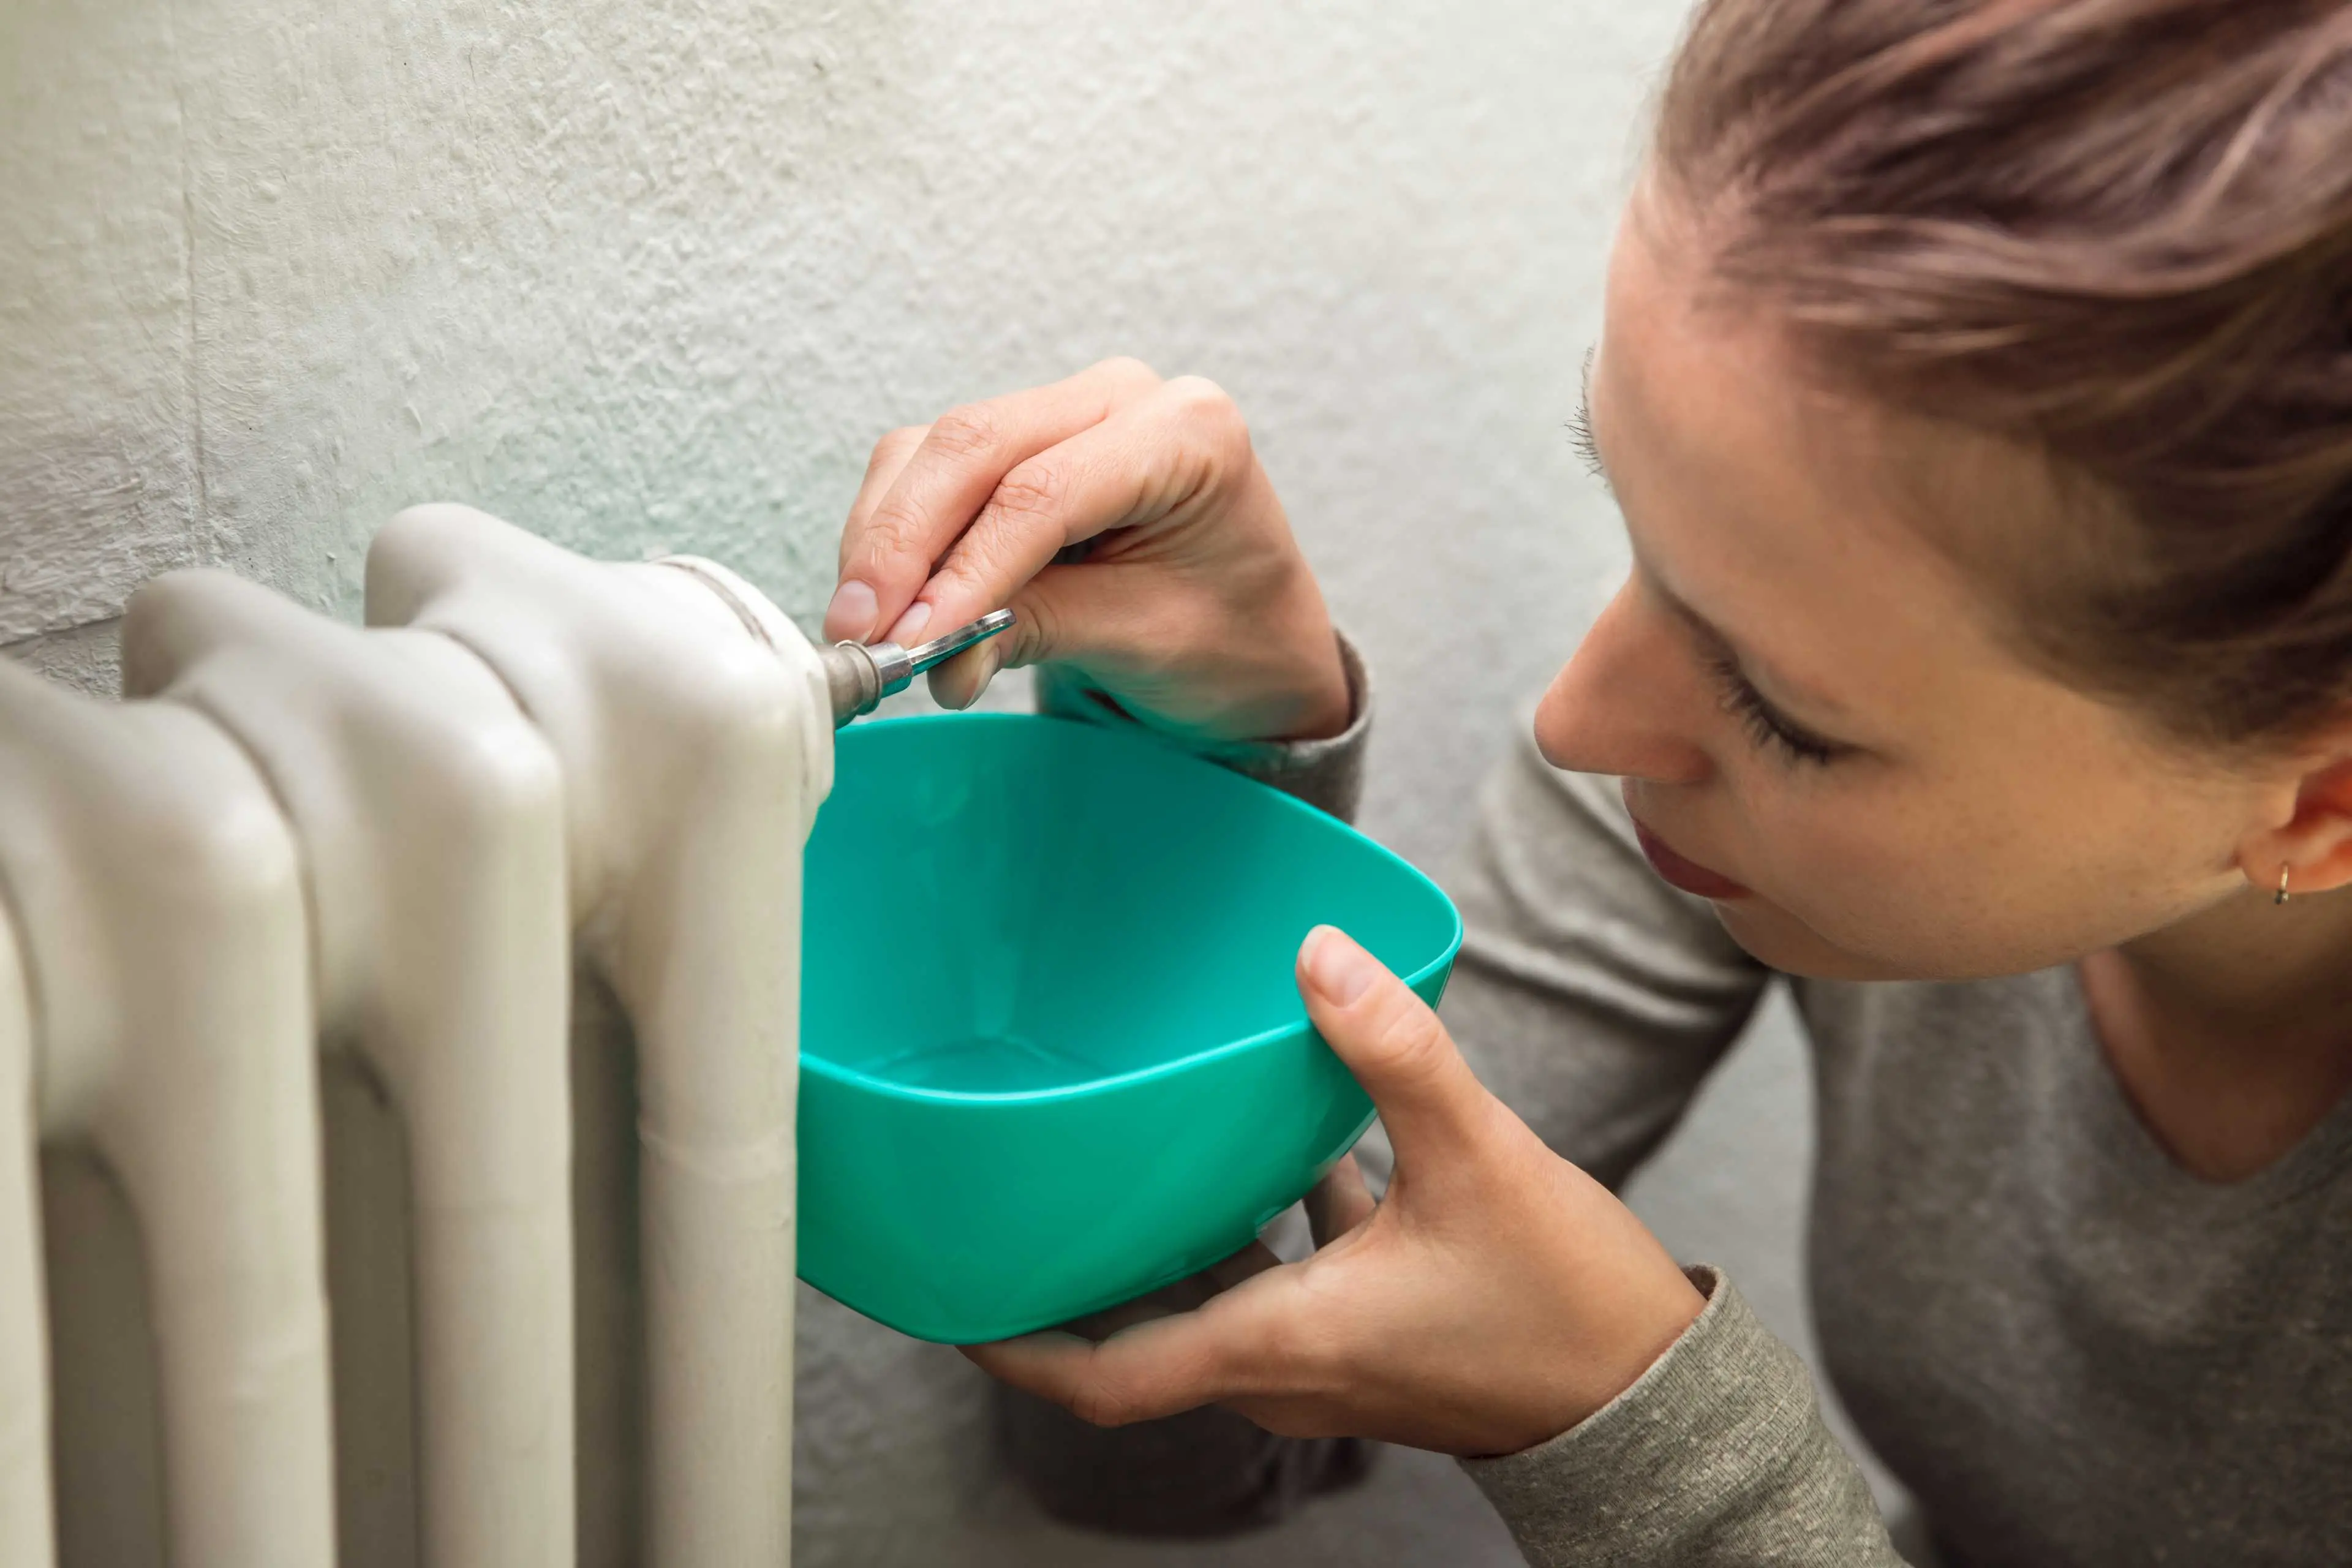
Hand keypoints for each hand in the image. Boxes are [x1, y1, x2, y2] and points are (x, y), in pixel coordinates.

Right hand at [825, 358, 1349, 742]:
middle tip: (862, 634)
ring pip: (934, 453)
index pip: (1042, 489)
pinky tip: (897, 606)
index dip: (965, 568)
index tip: (913, 640)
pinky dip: (899, 540)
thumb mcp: (1144, 640)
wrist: (1261, 646)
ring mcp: (1067, 413)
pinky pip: (933, 474)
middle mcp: (1122, 398)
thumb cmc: (1234, 640)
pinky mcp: (1022, 447)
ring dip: (888, 543)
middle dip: (902, 546)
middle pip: (972, 447)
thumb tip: (926, 647)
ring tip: (877, 637)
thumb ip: (1034, 629)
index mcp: (1186, 430)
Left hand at [962, 927, 1707, 1456]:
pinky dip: (1251, 1222)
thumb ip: (1395, 1052)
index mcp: (1284, 1345)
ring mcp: (1325, 1358)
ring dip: (1161, 1240)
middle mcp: (1285, 1368)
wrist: (1652, 1399)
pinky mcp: (1368, 1332)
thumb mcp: (1481, 1162)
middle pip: (1136, 1338)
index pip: (1107, 1379)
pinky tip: (1268, 1134)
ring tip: (1117, 1152)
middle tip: (1013, 1199)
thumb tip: (1321, 955)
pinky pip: (1277, 1279)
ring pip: (1207, 1300)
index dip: (1015, 1341)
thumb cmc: (1566, 1312)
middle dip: (1069, 1277)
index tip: (949, 1290)